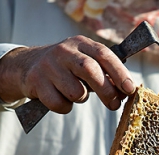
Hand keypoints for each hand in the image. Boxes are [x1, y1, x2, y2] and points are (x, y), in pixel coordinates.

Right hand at [0, 36, 135, 113]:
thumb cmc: (67, 68)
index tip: (130, 89)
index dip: (119, 73)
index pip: (104, 54)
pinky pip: (59, 103)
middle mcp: (64, 51)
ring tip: (76, 93)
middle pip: (90, 70)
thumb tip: (126, 91)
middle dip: (106, 91)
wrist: (27, 65)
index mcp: (80, 43)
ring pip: (75, 91)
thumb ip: (105, 73)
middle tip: (114, 105)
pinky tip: (60, 98)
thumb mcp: (85, 62)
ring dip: (81, 98)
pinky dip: (65, 107)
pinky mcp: (35, 81)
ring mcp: (48, 65)